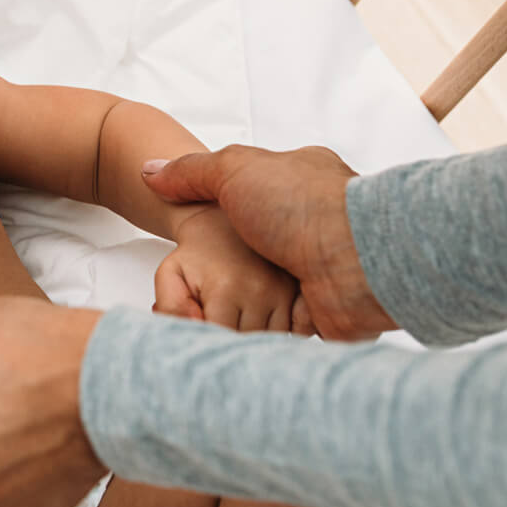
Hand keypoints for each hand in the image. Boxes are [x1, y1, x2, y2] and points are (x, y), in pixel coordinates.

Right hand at [141, 145, 395, 340]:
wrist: (357, 261)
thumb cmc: (303, 205)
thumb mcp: (234, 169)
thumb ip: (191, 172)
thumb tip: (150, 173)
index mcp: (298, 186)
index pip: (248, 199)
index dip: (216, 215)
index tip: (189, 232)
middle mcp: (309, 229)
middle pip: (254, 250)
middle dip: (226, 268)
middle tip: (188, 283)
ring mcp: (314, 273)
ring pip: (265, 294)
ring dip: (240, 306)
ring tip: (196, 318)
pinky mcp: (316, 317)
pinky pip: (277, 330)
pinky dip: (256, 336)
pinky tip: (225, 338)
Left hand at [154, 208, 312, 332]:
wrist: (220, 226)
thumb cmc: (194, 256)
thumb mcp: (170, 276)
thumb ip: (171, 307)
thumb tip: (195, 327)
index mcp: (226, 288)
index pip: (222, 339)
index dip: (210, 344)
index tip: (204, 333)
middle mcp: (260, 290)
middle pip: (247, 344)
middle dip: (232, 342)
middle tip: (220, 322)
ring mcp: (283, 291)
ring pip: (270, 341)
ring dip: (256, 339)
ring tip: (239, 318)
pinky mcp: (298, 291)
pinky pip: (296, 331)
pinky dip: (281, 333)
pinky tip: (262, 319)